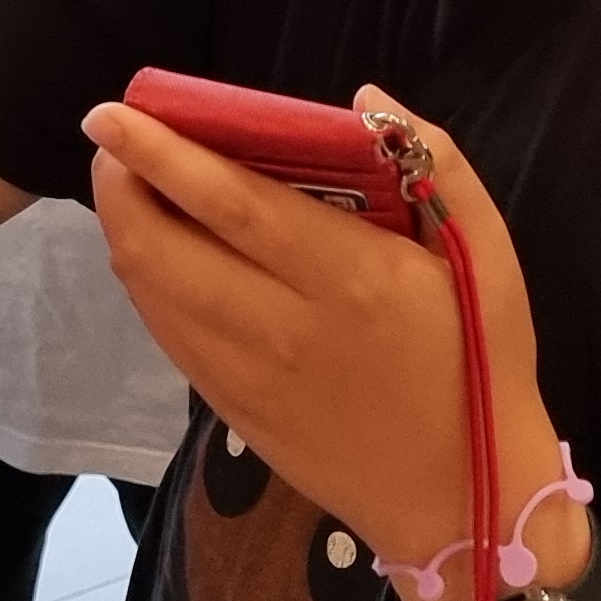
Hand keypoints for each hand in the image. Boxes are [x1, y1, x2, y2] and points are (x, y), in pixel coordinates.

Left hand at [83, 85, 564, 574]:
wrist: (466, 500)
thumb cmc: (481, 365)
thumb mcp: (488, 255)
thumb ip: (438, 165)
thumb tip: (364, 100)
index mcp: (349, 276)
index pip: (229, 201)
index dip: (161, 154)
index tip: (113, 114)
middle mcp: (283, 326)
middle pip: (164, 247)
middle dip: (121, 183)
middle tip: (112, 139)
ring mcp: (247, 377)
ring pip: (152, 293)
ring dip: (123, 229)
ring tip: (126, 183)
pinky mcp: (234, 412)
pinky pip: (168, 336)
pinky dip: (146, 284)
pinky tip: (156, 253)